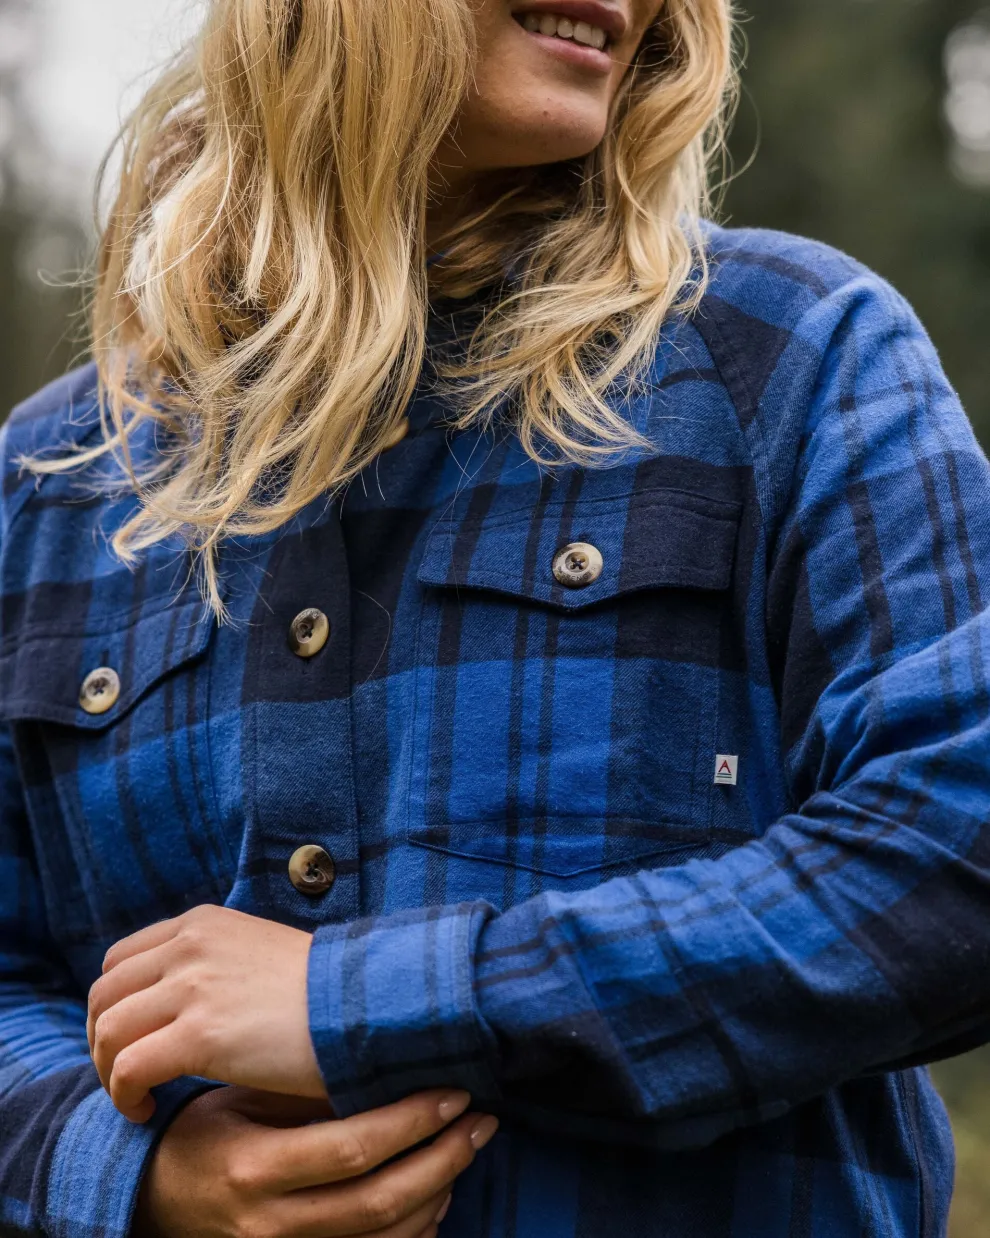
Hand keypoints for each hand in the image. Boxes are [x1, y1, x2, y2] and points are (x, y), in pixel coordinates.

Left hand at [87, 905, 323, 1121]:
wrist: (366, 1004)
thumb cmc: (324, 991)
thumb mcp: (260, 951)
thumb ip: (216, 962)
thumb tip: (187, 999)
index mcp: (203, 923)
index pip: (121, 960)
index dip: (115, 1006)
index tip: (132, 1040)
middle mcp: (191, 946)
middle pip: (104, 995)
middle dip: (104, 1041)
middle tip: (125, 1075)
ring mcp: (193, 987)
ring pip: (109, 1031)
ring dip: (110, 1072)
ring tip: (135, 1098)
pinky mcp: (201, 1034)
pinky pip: (129, 1068)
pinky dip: (124, 1096)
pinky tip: (145, 1112)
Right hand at [133, 1085, 498, 1237]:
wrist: (147, 1200)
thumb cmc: (199, 1135)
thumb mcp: (238, 1102)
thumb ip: (302, 1094)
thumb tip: (381, 1064)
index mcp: (254, 1170)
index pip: (352, 1148)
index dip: (412, 1121)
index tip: (454, 1092)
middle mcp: (270, 1224)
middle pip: (379, 1201)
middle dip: (443, 1159)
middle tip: (481, 1120)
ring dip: (437, 1194)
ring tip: (464, 1149)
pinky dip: (412, 1234)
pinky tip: (436, 1197)